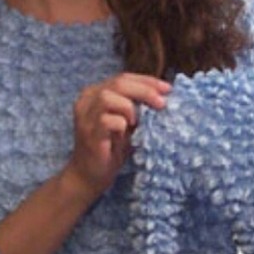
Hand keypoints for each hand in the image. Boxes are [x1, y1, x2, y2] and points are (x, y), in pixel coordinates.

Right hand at [69, 73, 170, 195]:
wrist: (90, 176)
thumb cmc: (112, 148)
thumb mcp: (128, 122)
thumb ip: (138, 106)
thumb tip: (165, 95)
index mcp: (96, 93)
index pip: (123, 78)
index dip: (147, 81)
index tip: (168, 89)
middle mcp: (87, 100)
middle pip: (118, 83)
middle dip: (144, 90)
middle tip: (162, 103)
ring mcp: (85, 116)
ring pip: (108, 97)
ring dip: (129, 107)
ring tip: (137, 122)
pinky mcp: (88, 132)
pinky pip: (106, 120)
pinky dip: (121, 124)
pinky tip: (125, 135)